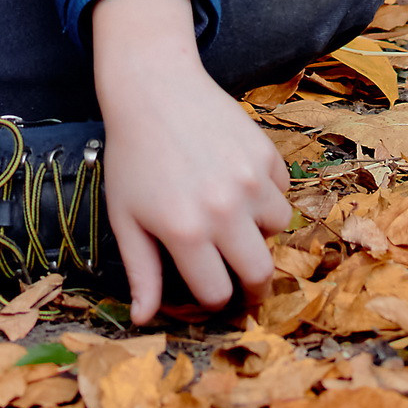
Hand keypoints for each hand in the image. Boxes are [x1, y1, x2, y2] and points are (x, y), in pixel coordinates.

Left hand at [90, 0, 288, 321]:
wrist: (153, 87)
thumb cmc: (132, 156)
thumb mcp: (126, 217)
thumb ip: (141, 272)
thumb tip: (142, 319)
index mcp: (186, 232)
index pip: (217, 293)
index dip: (212, 296)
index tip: (207, 286)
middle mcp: (224, 209)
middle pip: (261, 273)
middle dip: (252, 284)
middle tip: (241, 277)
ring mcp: (249, 178)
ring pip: (278, 229)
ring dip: (261, 231)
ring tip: (235, 216)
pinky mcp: (265, 151)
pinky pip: (282, 189)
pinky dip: (267, 193)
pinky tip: (239, 180)